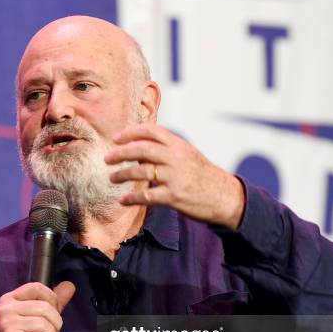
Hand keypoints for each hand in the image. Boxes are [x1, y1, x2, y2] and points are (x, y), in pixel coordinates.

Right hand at [0, 281, 74, 331]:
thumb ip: (51, 302)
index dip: (52, 300)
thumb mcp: (33, 318)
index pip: (38, 288)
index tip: (51, 315)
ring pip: (47, 326)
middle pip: (46, 309)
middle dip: (55, 325)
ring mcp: (7, 324)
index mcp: (9, 300)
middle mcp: (6, 309)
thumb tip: (70, 285)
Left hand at [105, 124, 244, 229]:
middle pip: (143, 149)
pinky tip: (123, 200)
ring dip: (123, 174)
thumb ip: (166, 150)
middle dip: (121, 152)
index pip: (152, 131)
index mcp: (179, 146)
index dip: (131, 132)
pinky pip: (148, 196)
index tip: (116, 138)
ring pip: (142, 172)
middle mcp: (177, 158)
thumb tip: (139, 150)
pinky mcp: (174, 197)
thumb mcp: (188, 156)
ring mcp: (175, 177)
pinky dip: (132, 198)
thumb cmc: (203, 176)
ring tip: (112, 178)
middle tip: (107, 158)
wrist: (225, 196)